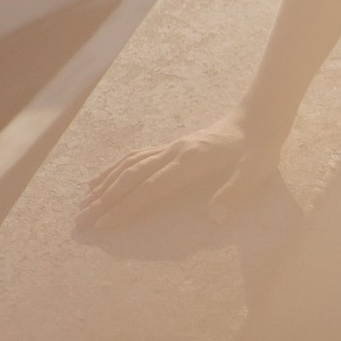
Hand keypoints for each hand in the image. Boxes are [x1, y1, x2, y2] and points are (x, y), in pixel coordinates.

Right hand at [77, 112, 284, 232]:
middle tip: (80, 220)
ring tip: (83, 202)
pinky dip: (116, 168)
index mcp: (191, 161)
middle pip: (132, 177)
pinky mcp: (173, 146)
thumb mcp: (255, 172)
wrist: (260, 115)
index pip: (151, 189)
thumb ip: (235, 193)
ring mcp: (172, 147)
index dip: (126, 208)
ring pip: (130, 165)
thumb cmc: (260, 148)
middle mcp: (175, 152)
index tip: (103, 225)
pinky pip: (137, 156)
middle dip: (104, 200)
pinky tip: (103, 177)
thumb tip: (215, 218)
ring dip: (105, 184)